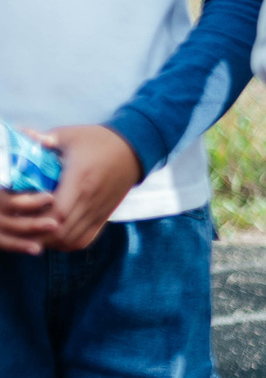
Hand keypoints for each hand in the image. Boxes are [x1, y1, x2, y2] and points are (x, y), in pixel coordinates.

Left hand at [0, 125, 141, 253]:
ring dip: (50, 240)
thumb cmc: (98, 140)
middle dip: (37, 233)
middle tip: (22, 224)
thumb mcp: (70, 135)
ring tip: (36, 230)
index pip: (58, 211)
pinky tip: (55, 234)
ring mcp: (98, 210)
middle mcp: (90, 199)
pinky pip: (84, 240)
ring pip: (70, 240)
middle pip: (61, 231)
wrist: (133, 149)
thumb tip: (21, 134)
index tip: (21, 211)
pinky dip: (66, 243)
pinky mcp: (103, 216)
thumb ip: (43, 139)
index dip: (37, 218)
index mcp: (80, 179)